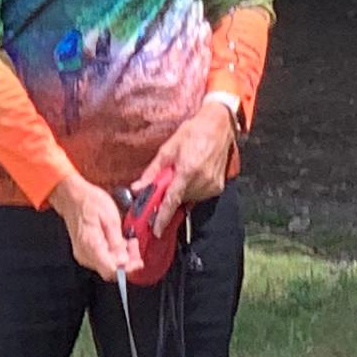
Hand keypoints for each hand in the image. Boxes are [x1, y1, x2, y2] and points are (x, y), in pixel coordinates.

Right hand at [53, 173, 138, 278]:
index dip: (127, 270)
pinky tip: (120, 243)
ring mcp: (84, 254)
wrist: (72, 196)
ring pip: (108, 266)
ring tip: (129, 242)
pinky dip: (115, 254)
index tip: (138, 262)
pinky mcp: (86, 251)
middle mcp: (85, 254)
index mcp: (91, 246)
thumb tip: (124, 261)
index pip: (111, 271)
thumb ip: (117, 242)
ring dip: (122, 258)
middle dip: (127, 263)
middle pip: (110, 271)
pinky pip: (103, 259)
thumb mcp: (110, 218)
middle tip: (135, 247)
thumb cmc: (89, 202)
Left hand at [148, 94, 242, 212]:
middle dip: (169, 195)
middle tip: (167, 181)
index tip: (155, 230)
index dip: (162, 217)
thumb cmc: (192, 132)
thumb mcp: (167, 149)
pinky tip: (194, 174)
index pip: (171, 200)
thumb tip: (137, 189)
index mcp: (187, 170)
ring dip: (181, 192)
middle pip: (178, 199)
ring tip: (184, 172)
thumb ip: (152, 172)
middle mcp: (201, 180)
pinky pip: (200, 195)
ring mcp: (212, 185)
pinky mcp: (218, 187)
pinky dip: (193, 189)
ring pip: (189, 198)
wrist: (218, 126)